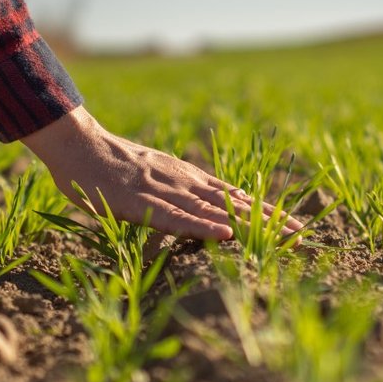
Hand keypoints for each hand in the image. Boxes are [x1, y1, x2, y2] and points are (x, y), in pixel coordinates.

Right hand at [22, 107, 303, 239]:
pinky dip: (202, 225)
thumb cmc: (107, 169)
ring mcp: (166, 190)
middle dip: (271, 220)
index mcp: (187, 178)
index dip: (266, 210)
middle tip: (304, 235)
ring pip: (214, 209)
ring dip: (250, 224)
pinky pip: (177, 217)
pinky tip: (225, 234)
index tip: (295, 225)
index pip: (235, 196)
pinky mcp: (143, 202)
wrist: (78, 146)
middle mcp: (185, 181)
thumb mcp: (149, 180)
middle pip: (235, 202)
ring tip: (281, 236)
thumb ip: (172, 196)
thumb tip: (191, 212)